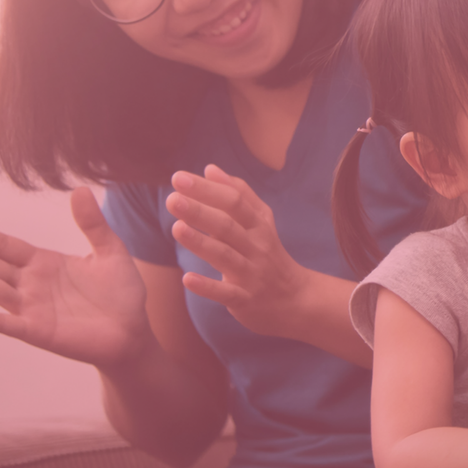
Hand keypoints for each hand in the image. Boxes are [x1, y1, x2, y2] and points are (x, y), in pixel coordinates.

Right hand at [0, 188, 152, 368]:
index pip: (3, 245)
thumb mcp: (111, 252)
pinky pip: (2, 323)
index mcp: (44, 263)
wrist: (133, 334)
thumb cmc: (122, 295)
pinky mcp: (36, 331)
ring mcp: (30, 308)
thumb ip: (93, 224)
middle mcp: (30, 284)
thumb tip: (81, 189)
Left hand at [165, 164, 316, 337]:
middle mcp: (257, 246)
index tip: (179, 178)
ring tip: (176, 228)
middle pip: (228, 226)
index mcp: (259, 225)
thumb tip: (210, 168)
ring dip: (200, 242)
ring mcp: (252, 274)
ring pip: (225, 256)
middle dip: (200, 211)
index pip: (234, 202)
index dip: (207, 189)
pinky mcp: (246, 299)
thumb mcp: (261, 222)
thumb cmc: (270, 255)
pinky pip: (226, 293)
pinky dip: (207, 287)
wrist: (295, 299)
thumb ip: (239, 195)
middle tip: (172, 198)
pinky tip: (187, 279)